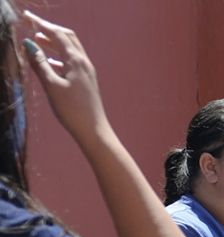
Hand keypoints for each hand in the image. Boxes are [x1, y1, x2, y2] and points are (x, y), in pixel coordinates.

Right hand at [21, 10, 108, 142]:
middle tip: (32, 25)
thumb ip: (40, 64)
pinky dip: (59, 57)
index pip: (58, 35)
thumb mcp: (51, 85)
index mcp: (76, 61)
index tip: (27, 17)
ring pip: (70, 50)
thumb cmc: (72, 109)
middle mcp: (84, 62)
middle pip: (67, 38)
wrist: (93, 129)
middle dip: (50, 29)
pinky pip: (72, 62)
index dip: (42, 24)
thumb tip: (29, 44)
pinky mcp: (86, 81)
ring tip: (37, 41)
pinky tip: (50, 62)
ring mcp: (87, 71)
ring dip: (54, 42)